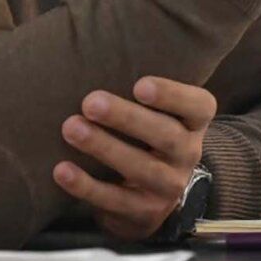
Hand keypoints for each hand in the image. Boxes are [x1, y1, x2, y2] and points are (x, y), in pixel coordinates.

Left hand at [53, 76, 216, 240]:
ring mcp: (168, 187)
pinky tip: (61, 170)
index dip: (173, 95)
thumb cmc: (146, 134)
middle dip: (127, 118)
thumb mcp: (158, 111)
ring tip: (71, 128)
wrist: (153, 193)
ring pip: (141, 169)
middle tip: (90, 102)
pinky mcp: (144, 213)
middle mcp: (188, 154)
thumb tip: (95, 47)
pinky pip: (114, 201)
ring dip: (104, 148)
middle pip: (166, 135)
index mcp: (194, 123)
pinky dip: (86, 186)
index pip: (199, 106)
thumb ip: (139, 87)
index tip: (140, 85)